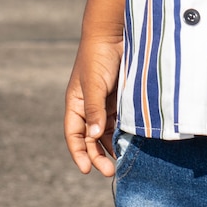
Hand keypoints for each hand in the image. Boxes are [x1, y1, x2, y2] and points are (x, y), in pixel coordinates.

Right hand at [63, 38, 123, 175]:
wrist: (115, 35)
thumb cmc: (98, 58)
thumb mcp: (93, 84)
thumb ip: (94, 110)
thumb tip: (94, 136)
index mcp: (76, 104)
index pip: (74, 134)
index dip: (79, 153)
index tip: (86, 170)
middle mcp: (89, 108)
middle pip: (91, 139)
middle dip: (98, 156)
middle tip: (109, 171)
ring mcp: (106, 105)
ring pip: (107, 134)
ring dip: (112, 148)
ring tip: (122, 162)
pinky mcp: (121, 102)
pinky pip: (122, 123)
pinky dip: (125, 135)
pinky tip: (132, 145)